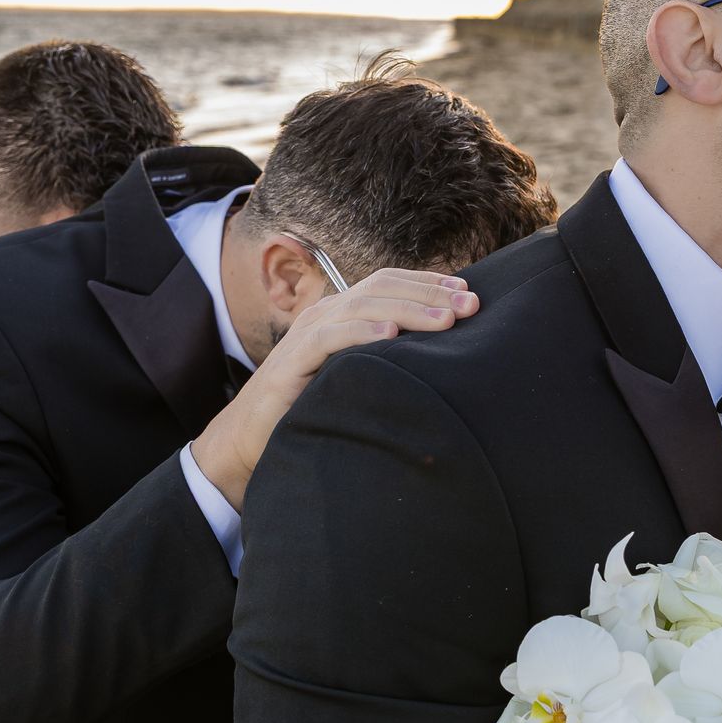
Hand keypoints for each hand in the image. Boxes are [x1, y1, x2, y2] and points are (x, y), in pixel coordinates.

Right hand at [190, 267, 477, 510]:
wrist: (251, 439)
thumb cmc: (310, 408)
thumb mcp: (355, 375)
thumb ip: (385, 358)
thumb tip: (438, 358)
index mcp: (343, 313)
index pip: (390, 284)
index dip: (429, 284)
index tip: (469, 294)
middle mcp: (326, 314)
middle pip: (383, 288)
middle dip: (430, 293)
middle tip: (471, 306)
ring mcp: (307, 333)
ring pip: (362, 306)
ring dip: (408, 309)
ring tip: (445, 319)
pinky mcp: (292, 360)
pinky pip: (329, 337)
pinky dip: (361, 331)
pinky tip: (391, 334)